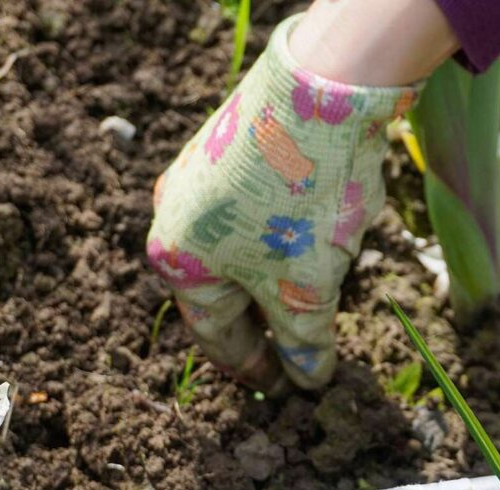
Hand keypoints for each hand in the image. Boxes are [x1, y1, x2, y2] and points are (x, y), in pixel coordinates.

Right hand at [147, 14, 418, 392]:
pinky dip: (287, 238)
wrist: (321, 90)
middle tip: (302, 352)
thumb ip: (304, 342)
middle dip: (269, 323)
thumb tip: (309, 380)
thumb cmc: (300, 202)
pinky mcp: (234, 149)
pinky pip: (258, 214)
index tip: (285, 389)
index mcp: (179, 262)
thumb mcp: (306, 289)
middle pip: (228, 292)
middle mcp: (177, 218)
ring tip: (321, 294)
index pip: (217, 336)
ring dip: (281, 279)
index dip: (255, 368)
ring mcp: (203, 178)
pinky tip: (322, 238)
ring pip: (245, 251)